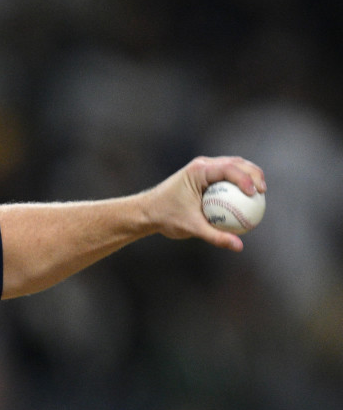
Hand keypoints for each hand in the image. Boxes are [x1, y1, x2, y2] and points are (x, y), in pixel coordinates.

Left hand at [146, 156, 266, 251]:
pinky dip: (238, 185)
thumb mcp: (192, 228)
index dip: (246, 178)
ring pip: (233, 167)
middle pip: (236, 163)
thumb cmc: (166, 218)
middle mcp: (202, 165)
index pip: (229, 168)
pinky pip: (226, 178)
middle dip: (254, 174)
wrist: (147, 212)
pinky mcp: (204, 176)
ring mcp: (203, 169)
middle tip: (263, 192)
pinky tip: (247, 200)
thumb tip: (239, 246)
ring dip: (249, 176)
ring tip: (260, 193)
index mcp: (198, 171)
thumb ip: (216, 236)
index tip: (255, 194)